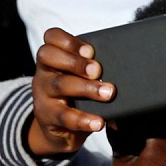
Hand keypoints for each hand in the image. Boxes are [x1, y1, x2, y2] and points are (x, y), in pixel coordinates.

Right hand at [27, 28, 114, 157]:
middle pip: (49, 56)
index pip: (51, 37)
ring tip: (108, 93)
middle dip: (76, 61)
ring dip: (86, 87)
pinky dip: (84, 119)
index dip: (69, 41)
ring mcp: (42, 94)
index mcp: (52, 57)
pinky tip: (98, 122)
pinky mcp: (47, 117)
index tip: (90, 50)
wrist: (57, 128)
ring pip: (60, 85)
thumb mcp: (76, 76)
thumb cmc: (73, 95)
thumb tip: (123, 62)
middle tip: (97, 70)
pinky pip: (65, 116)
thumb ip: (91, 66)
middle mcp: (44, 72)